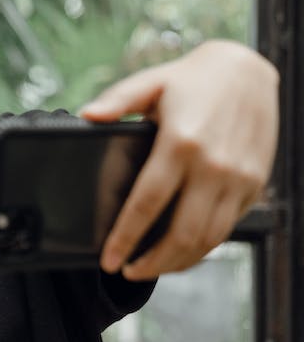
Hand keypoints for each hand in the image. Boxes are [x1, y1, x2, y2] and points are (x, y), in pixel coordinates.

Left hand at [81, 39, 278, 278]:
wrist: (249, 71)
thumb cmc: (193, 79)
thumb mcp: (151, 82)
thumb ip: (117, 101)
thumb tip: (87, 116)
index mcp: (181, 144)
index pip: (147, 204)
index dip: (125, 237)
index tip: (109, 258)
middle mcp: (213, 167)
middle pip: (181, 234)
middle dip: (151, 262)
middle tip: (126, 271)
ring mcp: (238, 180)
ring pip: (208, 239)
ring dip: (177, 262)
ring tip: (148, 268)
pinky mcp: (253, 185)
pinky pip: (227, 229)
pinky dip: (202, 249)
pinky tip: (181, 253)